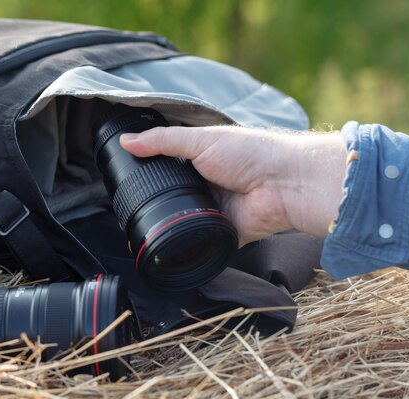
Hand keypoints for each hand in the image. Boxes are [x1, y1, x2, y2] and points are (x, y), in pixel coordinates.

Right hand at [120, 125, 345, 245]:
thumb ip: (163, 141)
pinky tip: (168, 248)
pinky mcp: (223, 234)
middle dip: (157, 203)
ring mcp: (215, 212)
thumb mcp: (201, 140)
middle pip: (173, 197)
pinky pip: (202, 245)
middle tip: (128, 209)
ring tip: (141, 230)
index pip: (168, 169)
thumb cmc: (250, 153)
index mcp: (201, 162)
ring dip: (171, 225)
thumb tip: (126, 141)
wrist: (283, 183)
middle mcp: (207, 187)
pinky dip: (189, 247)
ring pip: (184, 223)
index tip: (124, 181)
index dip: (149, 173)